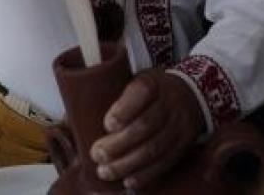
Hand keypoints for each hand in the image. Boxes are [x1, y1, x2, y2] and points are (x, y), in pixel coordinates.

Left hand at [90, 69, 204, 189]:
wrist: (192, 94)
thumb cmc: (149, 90)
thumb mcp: (134, 80)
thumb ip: (111, 95)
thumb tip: (71, 117)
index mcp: (152, 83)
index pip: (141, 93)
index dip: (124, 110)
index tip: (107, 124)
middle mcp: (168, 104)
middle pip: (145, 126)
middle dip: (119, 144)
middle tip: (97, 155)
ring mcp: (179, 126)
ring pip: (154, 148)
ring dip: (128, 164)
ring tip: (106, 172)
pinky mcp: (184, 144)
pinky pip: (166, 162)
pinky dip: (147, 175)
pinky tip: (129, 182)